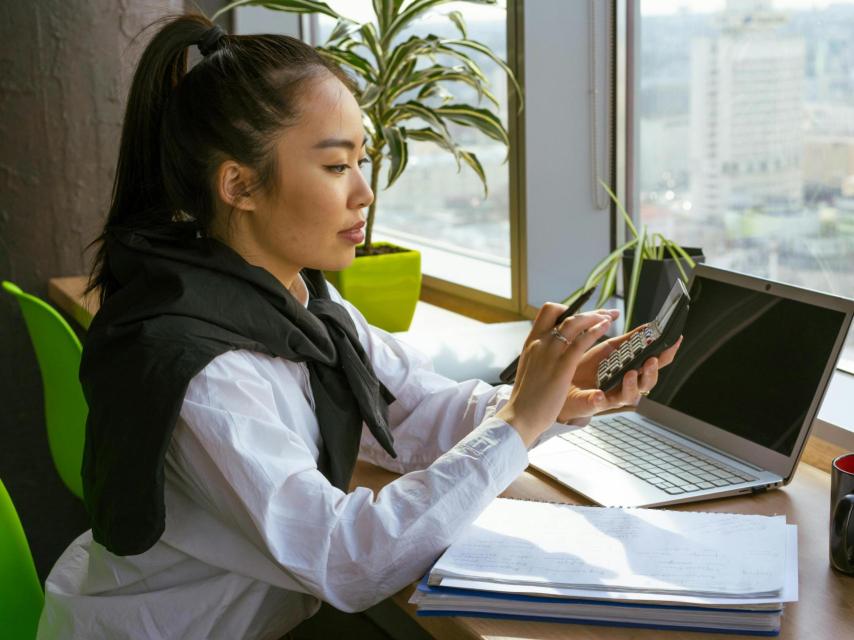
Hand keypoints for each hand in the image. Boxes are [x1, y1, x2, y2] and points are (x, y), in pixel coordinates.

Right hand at [496, 304, 612, 446]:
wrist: (520, 416)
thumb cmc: (526, 397)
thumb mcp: (530, 368)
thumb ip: (539, 355)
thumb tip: (549, 351)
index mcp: (531, 342)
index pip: (547, 313)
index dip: (566, 310)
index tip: (580, 315)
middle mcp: (539, 343)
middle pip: (563, 313)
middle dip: (587, 310)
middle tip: (603, 313)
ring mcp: (550, 353)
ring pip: (574, 323)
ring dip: (595, 317)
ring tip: (609, 318)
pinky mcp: (562, 366)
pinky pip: (581, 341)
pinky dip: (596, 331)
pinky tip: (606, 328)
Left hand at [559, 325, 682, 419]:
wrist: (566, 380)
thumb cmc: (591, 366)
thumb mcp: (611, 349)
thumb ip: (630, 340)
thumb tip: (649, 327)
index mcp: (634, 370)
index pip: (656, 363)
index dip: (667, 353)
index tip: (675, 339)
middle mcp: (628, 385)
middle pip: (648, 382)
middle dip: (651, 371)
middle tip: (651, 360)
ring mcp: (613, 396)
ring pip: (630, 396)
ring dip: (632, 385)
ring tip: (630, 373)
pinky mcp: (595, 403)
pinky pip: (600, 404)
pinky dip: (601, 400)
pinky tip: (599, 394)